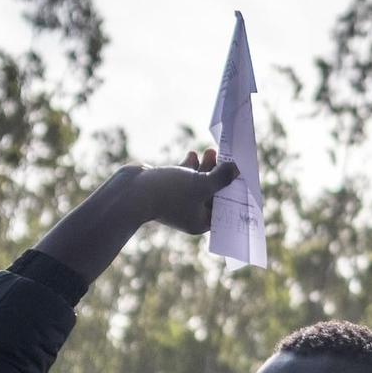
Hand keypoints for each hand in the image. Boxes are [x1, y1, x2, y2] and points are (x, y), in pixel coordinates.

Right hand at [35, 149, 238, 280]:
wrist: (130, 192)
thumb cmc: (169, 193)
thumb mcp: (202, 184)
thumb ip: (221, 178)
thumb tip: (237, 171)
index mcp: (200, 222)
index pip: (224, 207)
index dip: (233, 190)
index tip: (240, 173)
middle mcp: (189, 215)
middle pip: (212, 193)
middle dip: (219, 173)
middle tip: (225, 156)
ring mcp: (176, 202)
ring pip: (197, 182)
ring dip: (204, 167)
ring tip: (209, 150)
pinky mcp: (165, 189)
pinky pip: (182, 177)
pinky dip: (188, 166)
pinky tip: (191, 153)